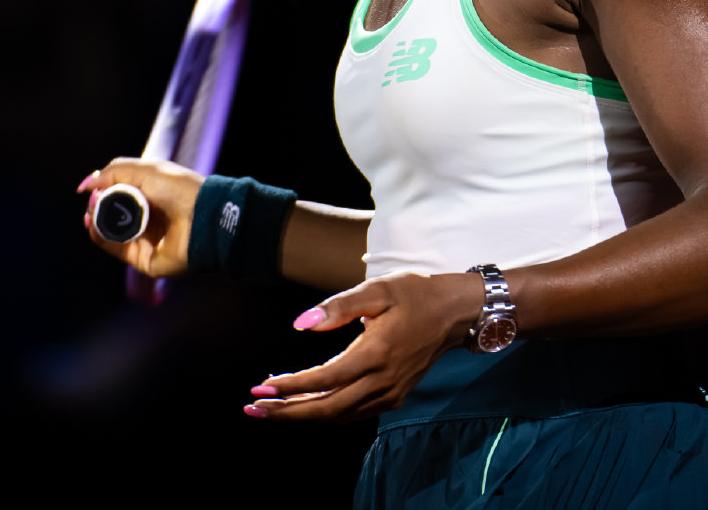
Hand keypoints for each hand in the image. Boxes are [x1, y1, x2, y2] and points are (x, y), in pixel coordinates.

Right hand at [76, 157, 204, 277]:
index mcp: (152, 195)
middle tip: (93, 201)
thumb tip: (87, 184)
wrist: (203, 218)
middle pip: (110, 213)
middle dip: (96, 205)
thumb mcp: (146, 170)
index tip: (89, 188)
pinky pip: (114, 248)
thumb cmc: (180, 190)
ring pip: (109, 231)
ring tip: (93, 212)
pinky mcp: (143, 259)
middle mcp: (148, 217)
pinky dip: (100, 236)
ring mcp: (145, 239)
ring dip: (95, 220)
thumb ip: (114, 172)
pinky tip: (94, 225)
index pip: (117, 193)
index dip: (101, 190)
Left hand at [242, 270, 482, 421]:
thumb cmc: (415, 294)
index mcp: (376, 354)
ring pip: (339, 416)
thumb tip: (300, 323)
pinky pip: (353, 413)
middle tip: (253, 408)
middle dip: (287, 411)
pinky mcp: (394, 397)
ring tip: (271, 408)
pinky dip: (326, 413)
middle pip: (327, 409)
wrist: (454, 313)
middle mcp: (383, 381)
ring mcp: (390, 393)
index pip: (324, 380)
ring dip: (303, 415)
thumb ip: (338, 307)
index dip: (290, 386)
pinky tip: (306, 405)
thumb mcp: (377, 290)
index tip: (261, 385)